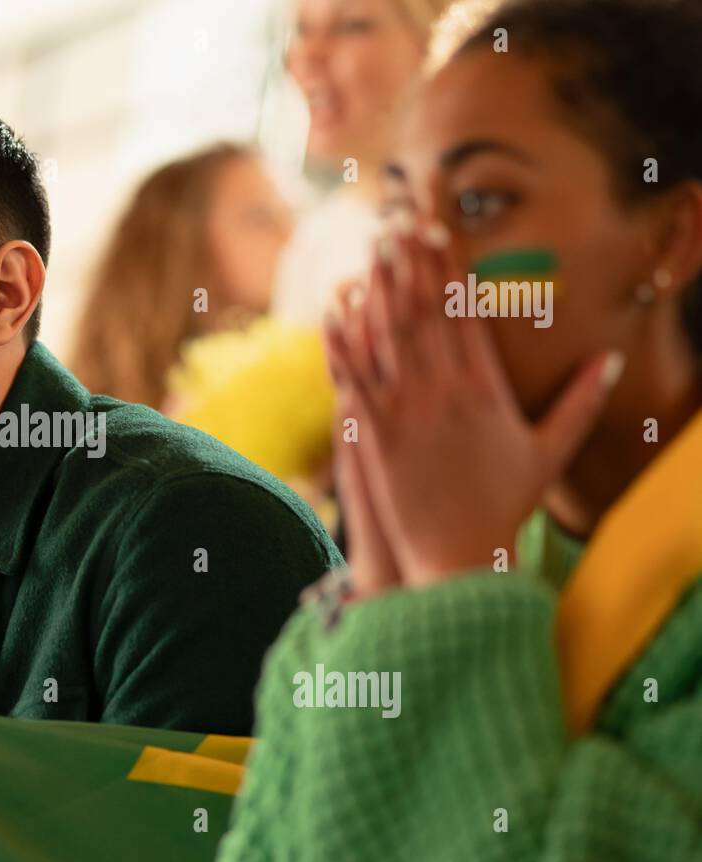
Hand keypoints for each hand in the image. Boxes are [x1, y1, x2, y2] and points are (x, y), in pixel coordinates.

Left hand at [329, 222, 621, 586]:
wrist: (457, 557)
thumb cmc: (502, 507)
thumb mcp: (549, 453)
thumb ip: (581, 403)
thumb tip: (611, 359)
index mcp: (485, 391)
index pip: (464, 315)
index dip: (448, 270)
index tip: (439, 233)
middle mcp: (443, 393)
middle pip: (423, 313)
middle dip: (411, 264)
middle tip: (399, 222)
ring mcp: (403, 413)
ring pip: (386, 336)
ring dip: (378, 287)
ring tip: (372, 249)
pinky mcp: (370, 435)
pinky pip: (351, 377)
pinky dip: (341, 340)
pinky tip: (333, 308)